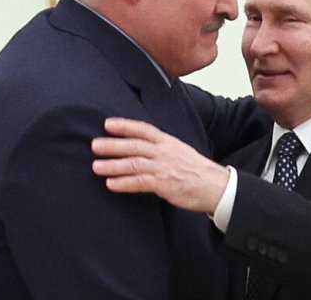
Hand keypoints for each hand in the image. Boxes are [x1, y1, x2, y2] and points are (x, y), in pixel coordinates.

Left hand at [91, 117, 228, 213]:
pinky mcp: (165, 184)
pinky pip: (140, 182)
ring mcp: (164, 168)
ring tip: (96, 166)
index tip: (107, 124)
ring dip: (113, 165)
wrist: (216, 186)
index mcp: (168, 142)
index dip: (125, 126)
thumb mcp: (180, 152)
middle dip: (113, 145)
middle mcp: (165, 152)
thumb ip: (161, 149)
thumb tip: (140, 148)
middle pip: (134, 146)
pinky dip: (124, 183)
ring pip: (134, 164)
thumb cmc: (197, 171)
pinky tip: (111, 184)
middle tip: (94, 145)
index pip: (144, 130)